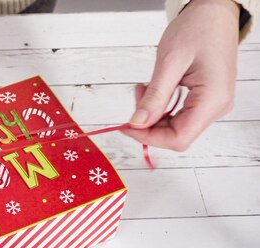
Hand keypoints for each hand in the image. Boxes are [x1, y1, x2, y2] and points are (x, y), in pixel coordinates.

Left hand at [123, 0, 239, 150]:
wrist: (214, 12)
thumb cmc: (198, 29)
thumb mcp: (169, 62)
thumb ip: (154, 97)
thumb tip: (137, 123)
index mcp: (212, 99)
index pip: (178, 138)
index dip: (149, 137)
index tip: (127, 126)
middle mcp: (217, 106)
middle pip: (177, 135)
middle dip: (149, 123)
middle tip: (135, 99)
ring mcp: (213, 104)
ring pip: (176, 126)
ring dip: (154, 114)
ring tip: (144, 88)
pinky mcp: (207, 99)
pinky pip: (180, 114)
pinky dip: (162, 107)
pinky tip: (154, 90)